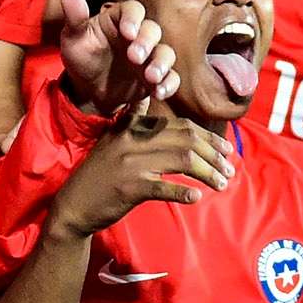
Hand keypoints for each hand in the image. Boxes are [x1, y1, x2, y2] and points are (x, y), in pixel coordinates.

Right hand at [49, 100, 233, 235]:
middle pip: (186, 141)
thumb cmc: (98, 176)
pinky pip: (164, 187)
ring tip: (222, 184)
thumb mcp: (112, 140)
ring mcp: (131, 163)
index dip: (208, 137)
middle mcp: (133, 140)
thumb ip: (131, 119)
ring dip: (208, 173)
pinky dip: (183, 192)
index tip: (226, 150)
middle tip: (230, 169)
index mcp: (133, 127)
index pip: (180, 126)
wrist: (73, 205)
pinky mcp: (130, 188)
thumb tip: (143, 96)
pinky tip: (196, 197)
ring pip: (182, 162)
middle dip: (214, 154)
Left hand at [56, 0, 181, 111]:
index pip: (132, 10)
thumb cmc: (82, 55)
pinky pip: (170, 77)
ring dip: (161, 64)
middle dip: (146, 42)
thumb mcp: (73, 37)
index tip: (128, 32)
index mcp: (119, 19)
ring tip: (150, 77)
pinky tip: (159, 92)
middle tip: (134, 57)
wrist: (88, 88)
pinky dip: (169, 84)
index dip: (133, 18)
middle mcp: (138, 34)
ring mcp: (150, 56)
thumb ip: (75, 17)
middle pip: (152, 30)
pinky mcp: (156, 76)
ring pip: (165, 53)